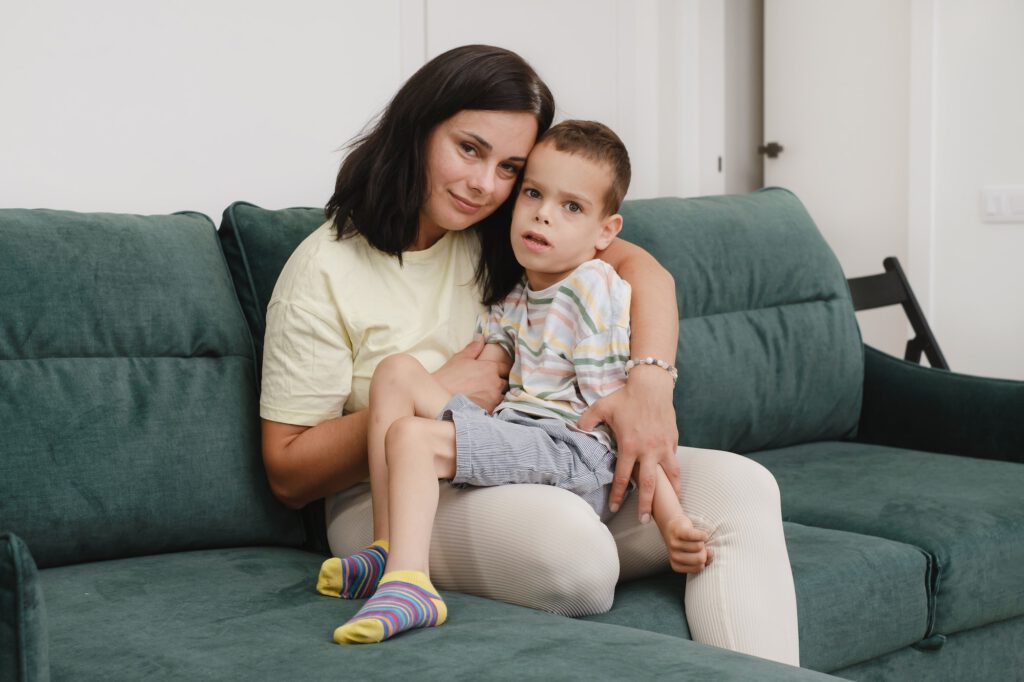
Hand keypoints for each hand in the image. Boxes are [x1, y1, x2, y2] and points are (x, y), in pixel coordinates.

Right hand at [433, 337, 508, 412]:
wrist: (440, 399)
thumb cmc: (448, 377)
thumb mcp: (460, 358)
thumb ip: (473, 348)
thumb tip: (481, 338)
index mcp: (490, 368)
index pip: (505, 367)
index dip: (501, 368)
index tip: (497, 370)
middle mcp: (495, 383)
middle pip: (505, 382)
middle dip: (500, 381)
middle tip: (491, 383)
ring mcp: (493, 398)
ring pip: (502, 395)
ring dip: (497, 394)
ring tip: (487, 395)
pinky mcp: (489, 410)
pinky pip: (497, 407)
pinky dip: (492, 405)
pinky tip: (484, 404)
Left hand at [578, 365, 679, 521]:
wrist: (652, 386)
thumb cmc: (626, 397)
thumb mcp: (602, 407)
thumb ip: (587, 420)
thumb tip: (576, 430)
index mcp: (630, 446)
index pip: (622, 477)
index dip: (618, 494)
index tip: (616, 508)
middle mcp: (648, 450)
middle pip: (649, 485)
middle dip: (646, 505)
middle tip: (643, 520)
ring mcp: (663, 446)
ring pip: (670, 476)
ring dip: (670, 493)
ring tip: (671, 507)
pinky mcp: (673, 441)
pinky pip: (674, 461)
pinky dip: (674, 474)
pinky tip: (674, 483)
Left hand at [662, 515, 713, 573]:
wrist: (671, 526)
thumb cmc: (685, 543)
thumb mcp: (694, 555)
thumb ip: (705, 559)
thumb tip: (710, 553)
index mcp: (676, 565)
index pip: (699, 567)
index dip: (703, 560)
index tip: (697, 553)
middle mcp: (674, 556)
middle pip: (700, 558)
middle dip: (704, 551)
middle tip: (698, 545)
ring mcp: (674, 544)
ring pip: (699, 546)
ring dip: (701, 541)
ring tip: (695, 539)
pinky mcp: (678, 532)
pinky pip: (697, 535)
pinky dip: (703, 535)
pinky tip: (701, 534)